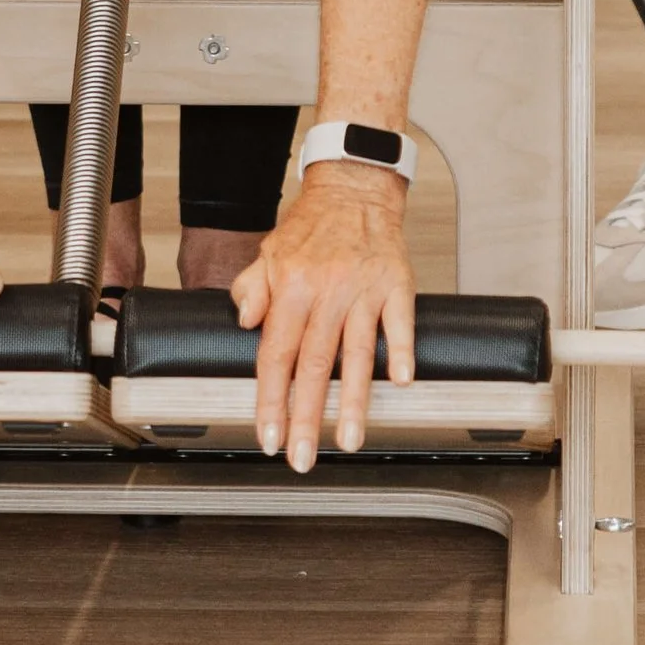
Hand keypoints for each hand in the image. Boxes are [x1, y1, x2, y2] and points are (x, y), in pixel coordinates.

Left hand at [231, 160, 415, 470]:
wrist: (353, 187)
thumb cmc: (311, 227)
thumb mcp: (268, 252)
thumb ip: (251, 289)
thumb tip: (244, 322)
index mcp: (291, 286)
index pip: (276, 354)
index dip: (271, 400)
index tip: (269, 436)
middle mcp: (327, 290)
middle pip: (315, 364)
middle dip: (308, 417)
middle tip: (304, 457)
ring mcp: (364, 288)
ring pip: (358, 353)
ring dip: (355, 402)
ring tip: (350, 440)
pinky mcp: (397, 283)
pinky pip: (399, 322)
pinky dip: (400, 351)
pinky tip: (401, 382)